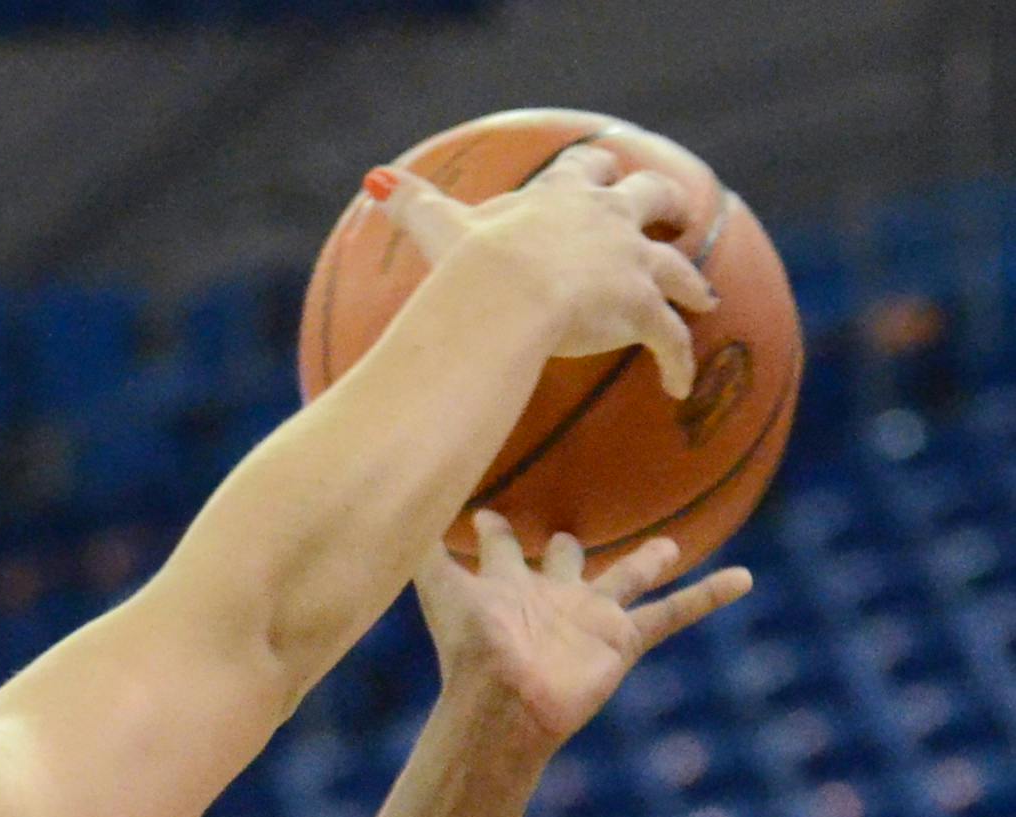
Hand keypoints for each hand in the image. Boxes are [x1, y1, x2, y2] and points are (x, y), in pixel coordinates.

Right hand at [381, 142, 717, 396]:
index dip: (598, 169)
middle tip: (674, 212)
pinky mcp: (641, 309)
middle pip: (651, 197)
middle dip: (664, 203)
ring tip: (703, 298)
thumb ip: (412, 204)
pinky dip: (677, 362)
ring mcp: (630, 263)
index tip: (608, 169)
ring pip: (676, 268)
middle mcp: (606, 219)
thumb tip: (375, 179)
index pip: (587, 169)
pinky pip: (669, 340)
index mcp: (561, 196)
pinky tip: (679, 385)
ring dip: (690, 284)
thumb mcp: (440, 227)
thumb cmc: (471, 262)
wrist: (506, 294)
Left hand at [419, 512, 753, 745]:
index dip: (489, 532)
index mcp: (506, 585)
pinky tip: (744, 578)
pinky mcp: (621, 640)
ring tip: (668, 545)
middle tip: (563, 528)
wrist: (503, 703)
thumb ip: (421, 551)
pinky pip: (674, 613)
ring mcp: (589, 618)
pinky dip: (708, 596)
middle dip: (562, 546)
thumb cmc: (469, 648)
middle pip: (563, 560)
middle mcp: (549, 596)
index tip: (481, 512)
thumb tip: (389, 503)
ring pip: (627, 579)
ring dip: (648, 561)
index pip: (498, 549)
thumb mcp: (442, 591)